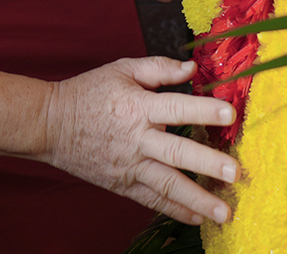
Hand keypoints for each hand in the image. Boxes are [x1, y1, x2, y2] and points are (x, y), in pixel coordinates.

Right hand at [42, 57, 235, 224]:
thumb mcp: (121, 70)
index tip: (229, 115)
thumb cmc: (88, 93)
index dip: (203, 111)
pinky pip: (152, 200)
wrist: (51, 125)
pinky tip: (198, 218)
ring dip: (198, 199)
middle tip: (235, 172)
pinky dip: (175, 210)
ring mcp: (130, 165)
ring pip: (167, 185)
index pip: (176, 108)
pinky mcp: (123, 184)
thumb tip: (191, 69)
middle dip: (207, 163)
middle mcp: (137, 139)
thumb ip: (158, 68)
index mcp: (137, 106)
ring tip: (224, 212)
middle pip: (176, 152)